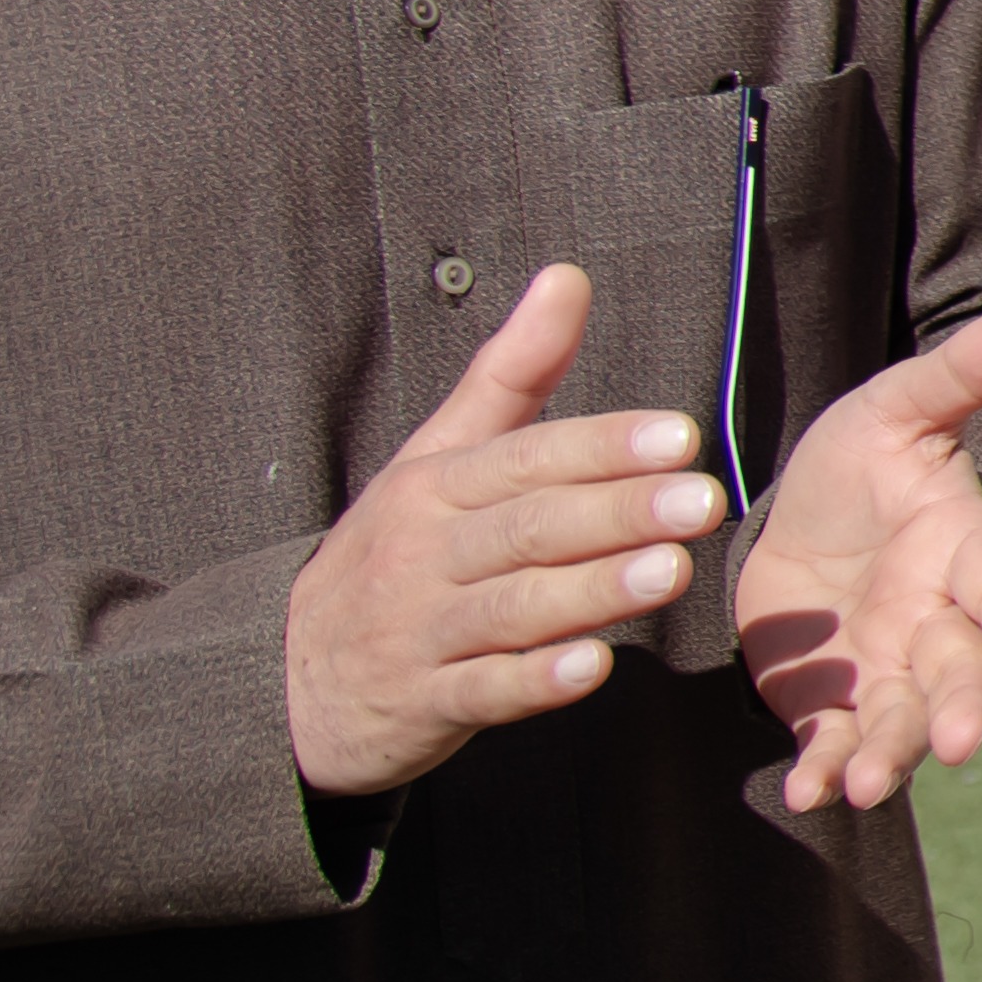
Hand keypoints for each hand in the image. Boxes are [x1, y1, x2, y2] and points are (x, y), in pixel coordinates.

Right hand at [284, 266, 719, 795]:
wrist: (280, 676)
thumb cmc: (390, 554)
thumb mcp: (435, 458)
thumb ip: (512, 375)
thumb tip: (568, 277)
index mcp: (434, 488)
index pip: (525, 458)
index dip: (601, 445)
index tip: (679, 434)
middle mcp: (425, 553)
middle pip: (528, 527)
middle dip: (616, 511)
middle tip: (701, 500)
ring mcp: (421, 631)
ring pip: (513, 607)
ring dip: (593, 590)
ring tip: (671, 571)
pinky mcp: (425, 704)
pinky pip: (483, 691)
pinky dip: (535, 681)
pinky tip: (592, 666)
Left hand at [726, 300, 981, 816]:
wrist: (795, 521)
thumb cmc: (862, 462)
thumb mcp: (898, 408)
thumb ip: (962, 374)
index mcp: (962, 551)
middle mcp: (938, 622)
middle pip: (963, 671)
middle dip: (961, 707)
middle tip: (957, 743)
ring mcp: (888, 670)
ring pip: (903, 720)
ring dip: (891, 755)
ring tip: (868, 787)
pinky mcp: (833, 706)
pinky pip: (835, 745)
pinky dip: (826, 773)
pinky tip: (809, 795)